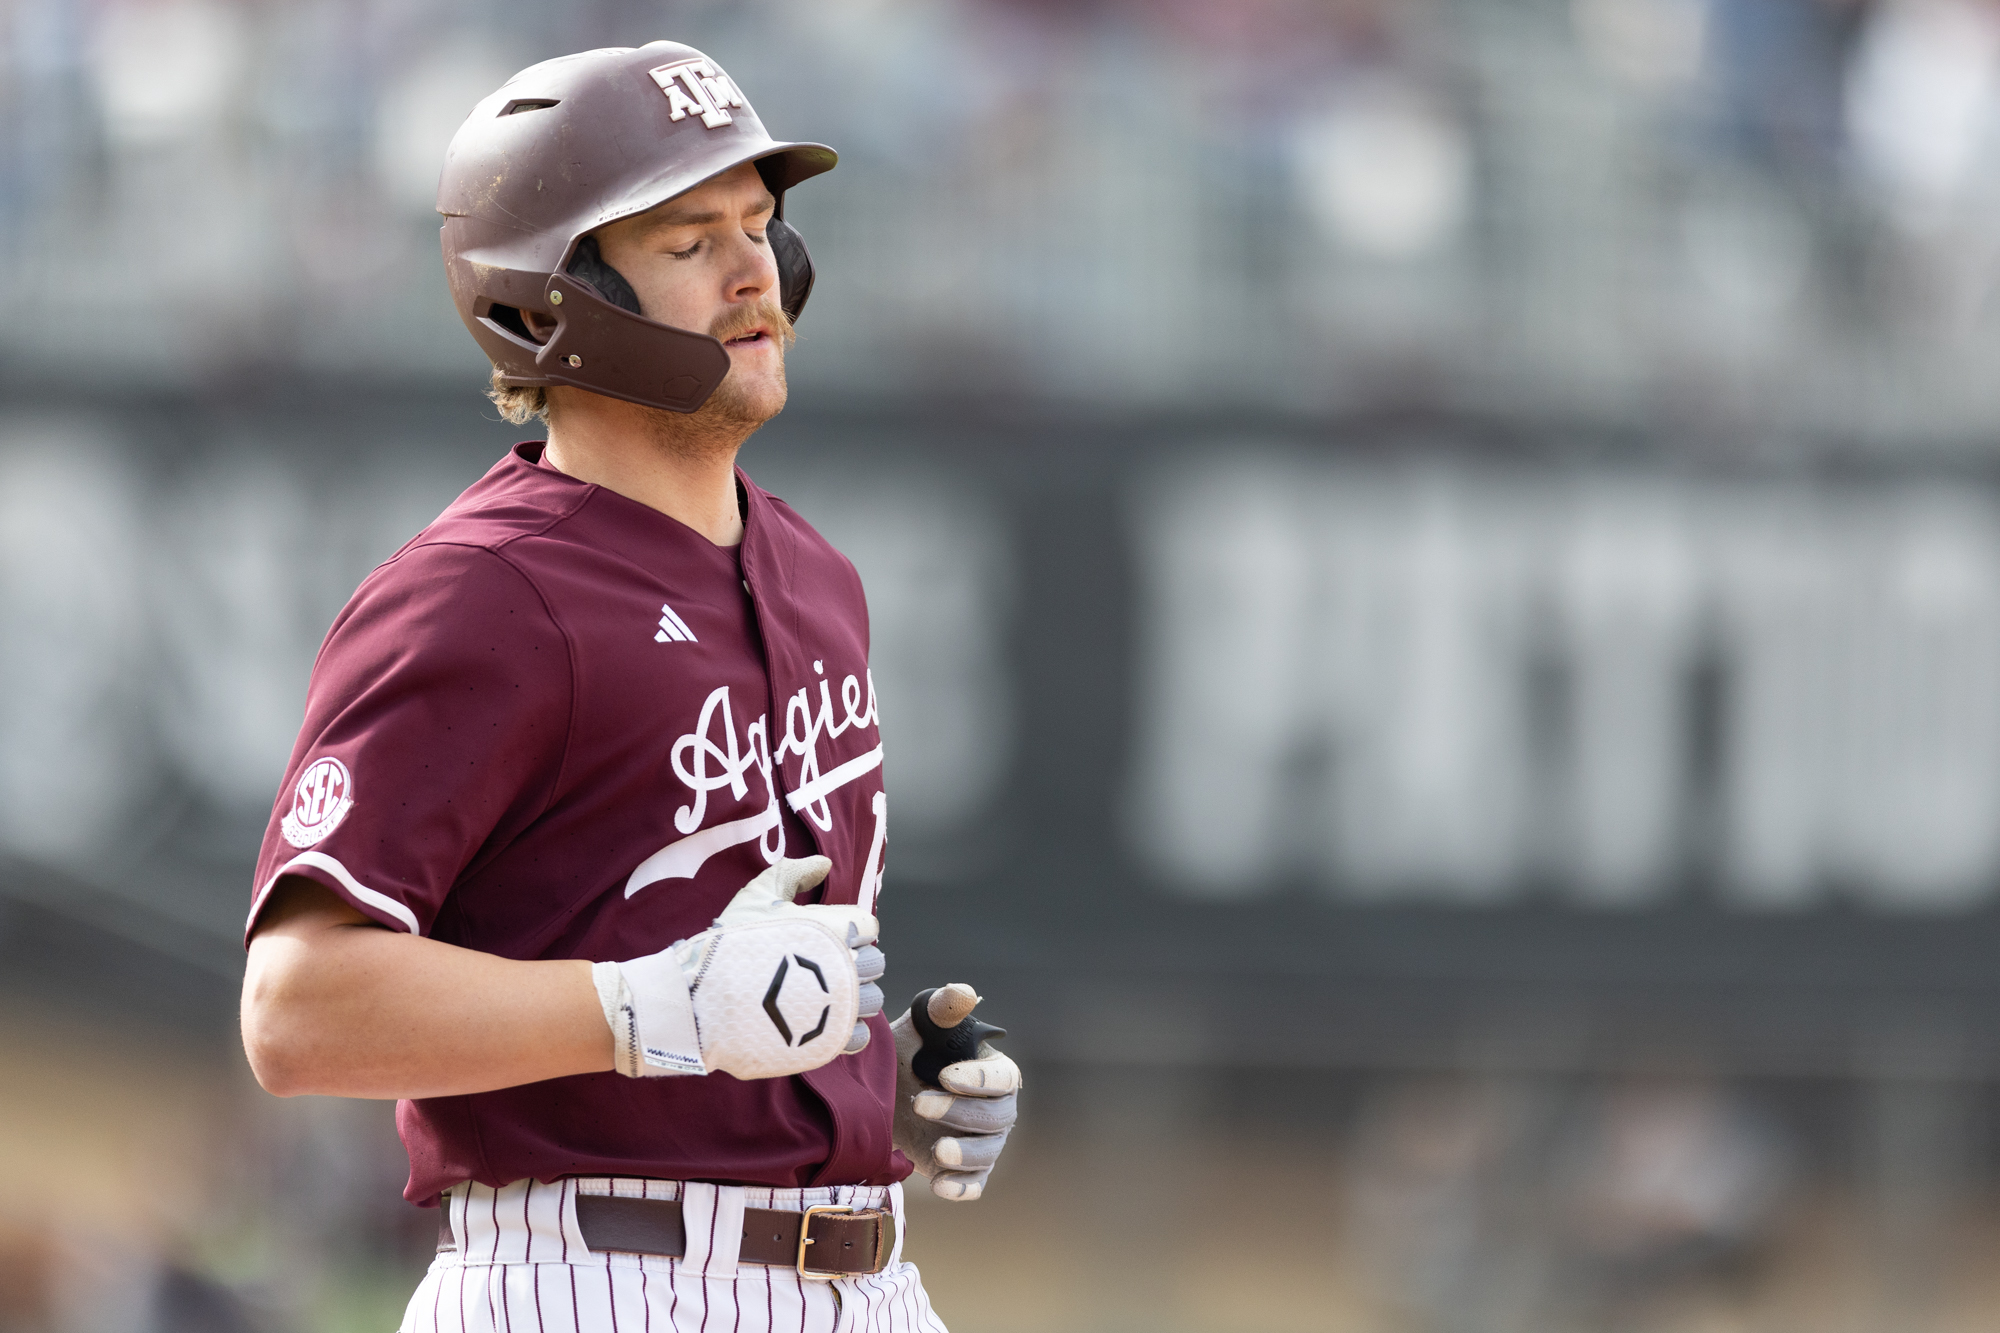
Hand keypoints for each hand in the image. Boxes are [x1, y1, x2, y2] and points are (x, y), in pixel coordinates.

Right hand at [593, 857, 881, 1079]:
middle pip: (874, 962)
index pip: (867, 927)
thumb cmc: (735, 942)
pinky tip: (819, 1023)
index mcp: (839, 928)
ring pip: (870, 999)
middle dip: (853, 964)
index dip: (846, 931)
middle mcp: (851, 966)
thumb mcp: (759, 895)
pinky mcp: (834, 1039)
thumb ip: (794, 873)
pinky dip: (846, 1030)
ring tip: (816, 998)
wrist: (710, 998)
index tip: (821, 939)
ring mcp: (845, 1006)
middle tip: (818, 969)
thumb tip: (825, 863)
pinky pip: (860, 1035)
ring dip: (852, 998)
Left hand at [890, 985, 1018, 1200]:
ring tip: (937, 1152)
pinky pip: (974, 1186)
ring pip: (988, 1155)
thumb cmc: (910, 1053)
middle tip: (920, 1104)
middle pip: (996, 1119)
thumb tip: (964, 994)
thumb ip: (943, 1010)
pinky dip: (961, 1189)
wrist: (884, 1094)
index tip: (944, 1076)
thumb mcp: (921, 1028)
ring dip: (965, 1155)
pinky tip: (940, 1185)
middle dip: (959, 1114)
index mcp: (994, 1074)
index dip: (977, 1080)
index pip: (1001, 1079)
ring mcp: (983, 1144)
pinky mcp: (964, 1172)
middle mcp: (997, 1111)